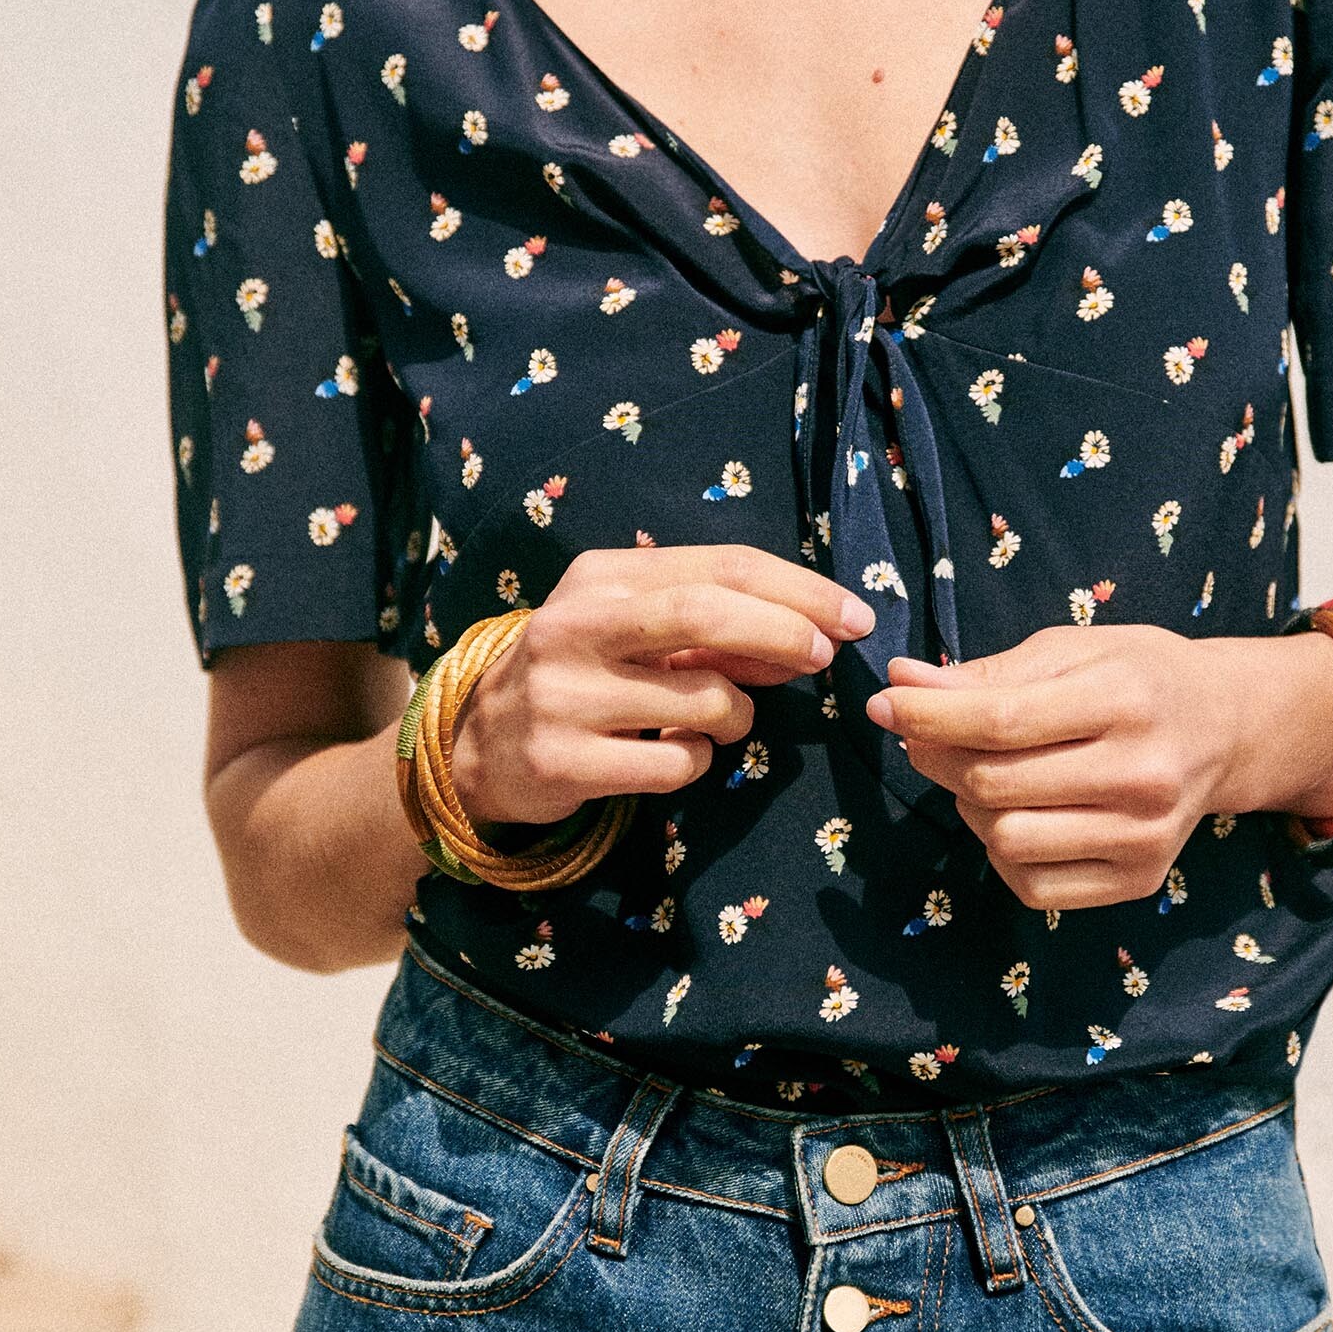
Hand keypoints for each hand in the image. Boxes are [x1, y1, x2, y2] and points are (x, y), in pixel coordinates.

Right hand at [452, 546, 874, 825]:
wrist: (480, 746)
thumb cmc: (584, 674)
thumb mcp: (636, 630)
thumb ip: (714, 626)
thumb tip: (812, 634)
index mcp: (600, 577)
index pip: (719, 566)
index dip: (798, 590)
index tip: (852, 616)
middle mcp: (575, 626)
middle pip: (706, 613)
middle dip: (785, 633)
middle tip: (825, 657)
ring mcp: (563, 695)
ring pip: (704, 702)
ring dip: (738, 717)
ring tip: (720, 722)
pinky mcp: (562, 761)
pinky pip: (676, 765)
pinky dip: (696, 763)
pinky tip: (670, 756)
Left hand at [866, 624, 1332, 910]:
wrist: (1226, 727)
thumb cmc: (1138, 677)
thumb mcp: (1073, 648)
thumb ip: (988, 672)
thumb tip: (903, 683)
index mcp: (1127, 699)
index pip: (999, 721)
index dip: (926, 715)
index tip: (885, 703)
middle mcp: (1145, 774)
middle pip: (994, 785)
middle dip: (938, 757)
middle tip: (925, 735)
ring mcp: (1146, 837)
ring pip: (1005, 840)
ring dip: (969, 807)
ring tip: (981, 775)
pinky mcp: (1141, 879)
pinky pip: (1034, 886)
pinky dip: (1002, 854)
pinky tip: (1015, 816)